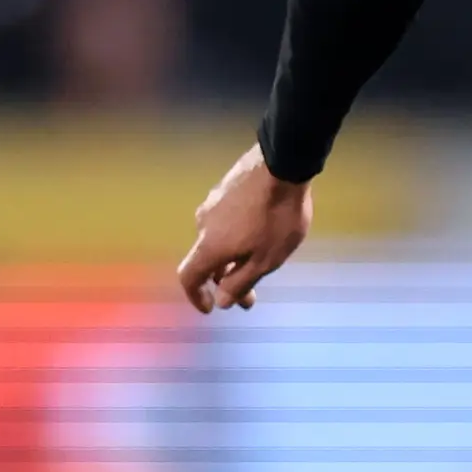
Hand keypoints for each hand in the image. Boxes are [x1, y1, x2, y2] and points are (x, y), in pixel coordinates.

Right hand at [175, 147, 314, 311]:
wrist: (283, 163)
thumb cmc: (277, 218)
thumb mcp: (265, 260)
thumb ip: (240, 283)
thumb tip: (221, 301)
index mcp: (209, 246)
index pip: (189, 277)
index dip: (195, 297)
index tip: (210, 307)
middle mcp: (203, 225)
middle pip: (207, 261)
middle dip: (226, 282)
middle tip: (250, 297)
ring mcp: (213, 203)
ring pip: (217, 240)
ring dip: (233, 259)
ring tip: (258, 265)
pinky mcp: (225, 188)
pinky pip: (225, 222)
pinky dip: (236, 238)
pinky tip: (259, 236)